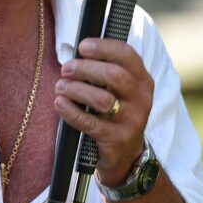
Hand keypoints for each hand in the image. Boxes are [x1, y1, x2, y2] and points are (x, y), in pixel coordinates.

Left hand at [53, 38, 153, 186]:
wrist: (126, 156)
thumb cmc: (116, 114)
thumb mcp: (122, 92)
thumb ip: (108, 72)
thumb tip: (78, 52)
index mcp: (143, 81)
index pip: (128, 55)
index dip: (103, 47)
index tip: (82, 46)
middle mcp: (141, 100)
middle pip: (114, 75)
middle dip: (86, 68)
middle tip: (66, 68)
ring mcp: (131, 121)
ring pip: (102, 100)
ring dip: (76, 89)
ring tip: (60, 86)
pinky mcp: (116, 139)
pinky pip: (89, 123)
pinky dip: (71, 111)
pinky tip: (59, 103)